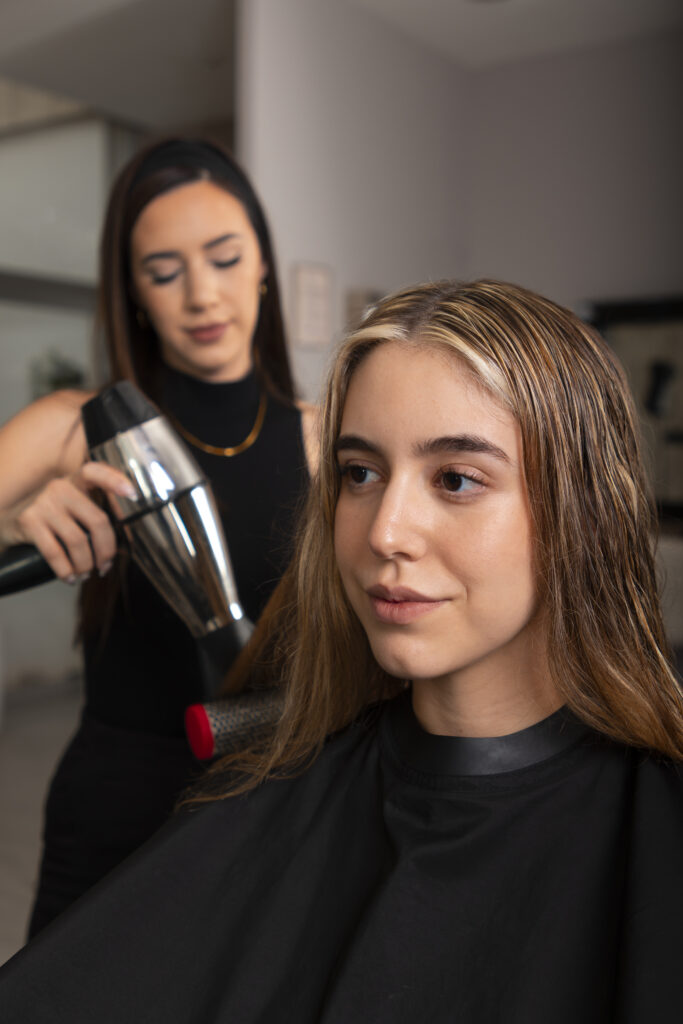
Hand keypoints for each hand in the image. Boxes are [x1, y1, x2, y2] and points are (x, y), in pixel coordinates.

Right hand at [12, 463, 136, 582]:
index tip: (133, 494)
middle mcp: (58, 488)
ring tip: (86, 573)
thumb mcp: (64, 504)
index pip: (95, 472)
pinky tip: (70, 577)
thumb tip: (117, 543)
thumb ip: (87, 512)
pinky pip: (56, 553)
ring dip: (86, 564)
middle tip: (105, 565)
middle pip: (97, 520)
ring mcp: (43, 504)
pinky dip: (66, 570)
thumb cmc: (42, 517)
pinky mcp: (29, 522)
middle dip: (106, 549)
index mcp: (72, 481)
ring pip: (78, 541)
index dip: (115, 480)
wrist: (3, 522)